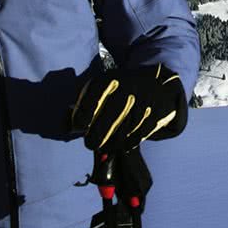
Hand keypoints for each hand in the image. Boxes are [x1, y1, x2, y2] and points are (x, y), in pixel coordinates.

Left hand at [69, 64, 185, 151]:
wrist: (159, 83)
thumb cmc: (121, 89)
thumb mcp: (104, 87)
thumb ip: (85, 104)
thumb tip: (69, 127)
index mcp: (110, 79)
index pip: (93, 98)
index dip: (83, 116)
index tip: (80, 127)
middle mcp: (127, 88)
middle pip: (108, 118)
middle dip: (96, 135)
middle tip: (91, 144)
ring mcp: (143, 102)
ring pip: (123, 130)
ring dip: (111, 143)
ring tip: (104, 147)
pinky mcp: (155, 114)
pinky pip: (138, 134)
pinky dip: (128, 143)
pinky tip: (121, 145)